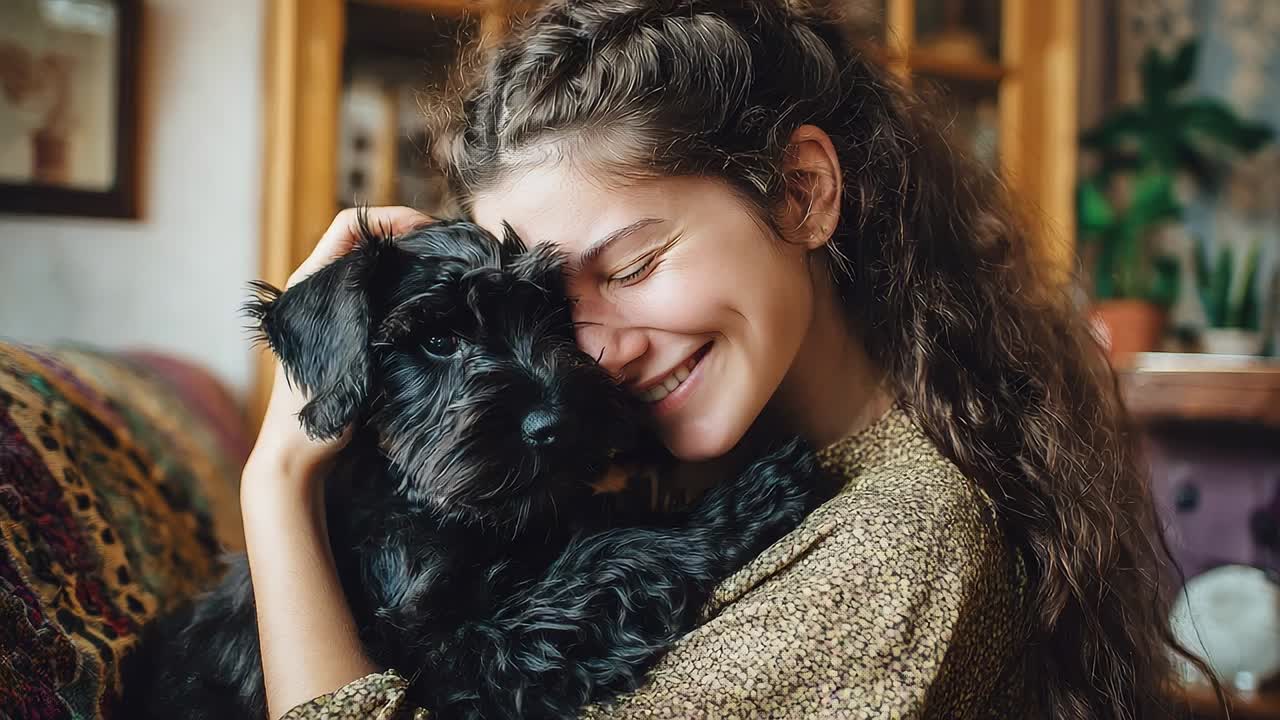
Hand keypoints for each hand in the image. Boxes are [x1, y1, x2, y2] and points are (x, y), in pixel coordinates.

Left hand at [244, 206, 431, 498]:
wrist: (297, 457)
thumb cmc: (315, 412)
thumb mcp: (345, 354)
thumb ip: (370, 310)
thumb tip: (413, 273)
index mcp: (310, 285)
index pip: (351, 225)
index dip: (390, 219)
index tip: (428, 233)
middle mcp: (319, 291)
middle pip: (367, 242)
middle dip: (407, 239)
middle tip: (447, 252)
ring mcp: (333, 314)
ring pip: (375, 270)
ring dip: (408, 265)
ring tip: (444, 274)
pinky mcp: (348, 336)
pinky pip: (379, 297)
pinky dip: (404, 291)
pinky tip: (429, 306)